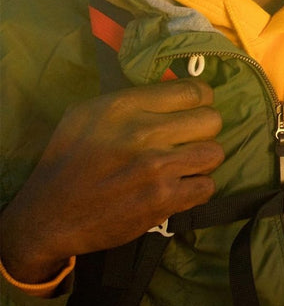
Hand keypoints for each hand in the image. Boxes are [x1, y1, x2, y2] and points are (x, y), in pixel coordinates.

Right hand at [0, 80, 223, 283]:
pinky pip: (207, 186)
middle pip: (212, 120)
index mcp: (123, 106)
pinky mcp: (163, 200)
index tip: (192, 112)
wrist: (48, 217)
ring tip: (183, 166)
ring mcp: (155, 168)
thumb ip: (131, 100)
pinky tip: (178, 188)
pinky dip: (196, 189)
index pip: (194, 91)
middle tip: (186, 142)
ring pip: (214, 153)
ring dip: (202, 161)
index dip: (201, 101)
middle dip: (203, 131)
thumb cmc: (68, 162)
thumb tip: (175, 88)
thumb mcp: (86, 115)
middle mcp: (142, 133)